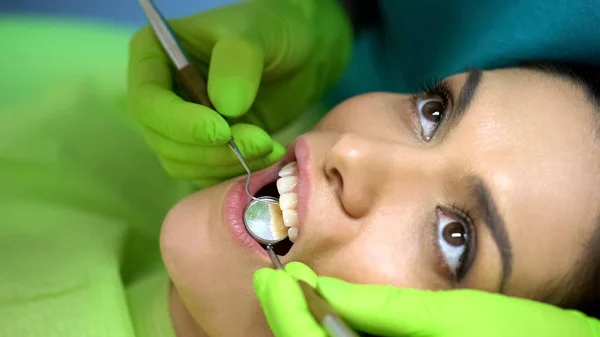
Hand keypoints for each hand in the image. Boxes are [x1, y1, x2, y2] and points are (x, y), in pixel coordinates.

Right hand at [127, 0, 351, 186]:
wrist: (298, 54)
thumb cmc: (272, 30)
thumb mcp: (258, 33)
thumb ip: (238, 62)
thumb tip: (225, 107)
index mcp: (153, 55)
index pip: (147, 101)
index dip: (179, 122)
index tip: (222, 130)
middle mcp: (159, 94)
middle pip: (162, 138)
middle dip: (210, 149)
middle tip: (260, 142)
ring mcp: (179, 125)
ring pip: (182, 162)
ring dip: (225, 164)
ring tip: (269, 147)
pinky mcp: (203, 148)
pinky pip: (204, 175)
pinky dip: (232, 174)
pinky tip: (267, 159)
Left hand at [254, 262, 599, 336]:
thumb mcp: (453, 320)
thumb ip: (387, 311)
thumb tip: (327, 291)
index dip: (286, 313)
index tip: (273, 279)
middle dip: (288, 317)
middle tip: (273, 281)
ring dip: (306, 322)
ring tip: (293, 288)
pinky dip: (331, 327)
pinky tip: (330, 305)